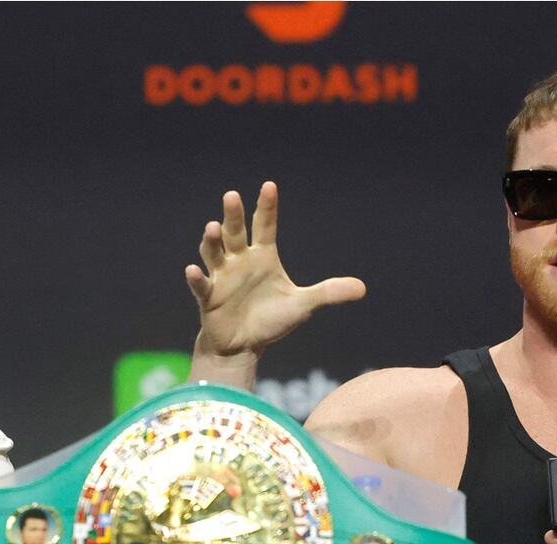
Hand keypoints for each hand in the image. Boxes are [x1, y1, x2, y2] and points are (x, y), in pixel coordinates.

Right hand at [185, 181, 365, 359]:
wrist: (244, 345)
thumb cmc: (271, 320)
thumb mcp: (303, 305)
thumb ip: (328, 293)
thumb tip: (363, 288)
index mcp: (263, 257)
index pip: (265, 226)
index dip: (266, 207)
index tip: (269, 185)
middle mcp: (240, 261)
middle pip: (236, 233)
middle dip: (234, 215)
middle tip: (232, 196)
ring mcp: (222, 277)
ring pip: (214, 253)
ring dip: (211, 242)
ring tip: (212, 228)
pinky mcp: (209, 297)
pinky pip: (201, 285)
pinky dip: (197, 278)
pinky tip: (193, 269)